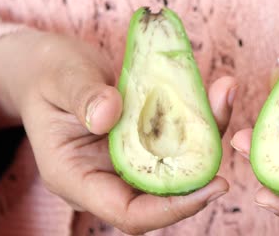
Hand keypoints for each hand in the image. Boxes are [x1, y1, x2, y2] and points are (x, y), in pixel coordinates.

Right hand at [0, 29, 236, 234]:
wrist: (51, 67)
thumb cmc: (48, 74)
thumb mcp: (59, 78)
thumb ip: (81, 95)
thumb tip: (110, 115)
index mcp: (75, 177)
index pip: (128, 212)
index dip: (171, 209)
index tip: (210, 186)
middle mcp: (105, 176)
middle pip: (160, 195)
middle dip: (199, 176)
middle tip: (230, 144)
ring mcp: (126, 159)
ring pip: (174, 166)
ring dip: (206, 140)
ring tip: (224, 99)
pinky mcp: (142, 139)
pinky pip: (174, 140)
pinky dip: (198, 121)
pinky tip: (215, 92)